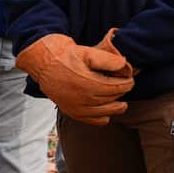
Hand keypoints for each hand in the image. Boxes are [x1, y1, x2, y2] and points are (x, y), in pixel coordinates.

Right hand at [15, 34, 134, 124]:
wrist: (44, 63)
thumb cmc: (66, 55)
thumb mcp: (87, 52)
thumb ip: (107, 60)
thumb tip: (124, 65)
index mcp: (89, 85)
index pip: (119, 88)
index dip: (128, 82)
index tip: (129, 77)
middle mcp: (84, 100)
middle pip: (114, 99)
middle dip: (122, 91)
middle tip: (123, 82)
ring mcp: (78, 109)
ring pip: (108, 112)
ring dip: (117, 104)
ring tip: (118, 95)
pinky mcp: (72, 113)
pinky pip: (95, 121)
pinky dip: (104, 116)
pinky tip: (106, 106)